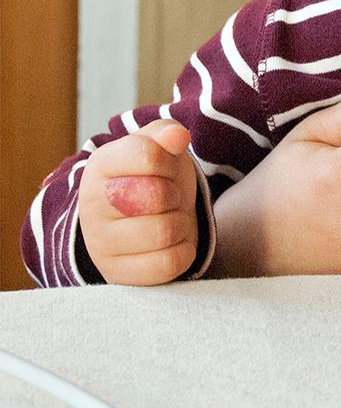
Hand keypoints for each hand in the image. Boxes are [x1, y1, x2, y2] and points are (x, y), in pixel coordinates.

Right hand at [79, 119, 199, 285]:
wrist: (139, 220)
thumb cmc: (152, 177)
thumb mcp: (158, 147)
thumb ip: (167, 133)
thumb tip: (177, 136)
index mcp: (100, 165)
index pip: (148, 154)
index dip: (169, 160)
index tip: (163, 166)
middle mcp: (91, 205)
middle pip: (158, 195)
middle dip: (175, 193)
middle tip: (167, 196)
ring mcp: (101, 244)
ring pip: (165, 231)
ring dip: (181, 223)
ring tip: (167, 218)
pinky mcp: (118, 274)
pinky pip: (169, 263)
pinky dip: (182, 251)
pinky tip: (169, 243)